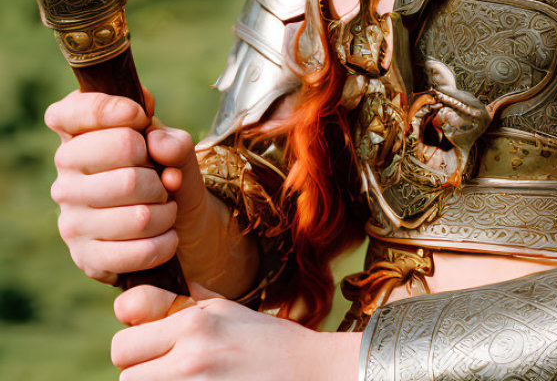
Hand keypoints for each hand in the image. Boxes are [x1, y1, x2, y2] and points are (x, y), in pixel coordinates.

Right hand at [46, 90, 209, 284]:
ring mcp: (71, 219)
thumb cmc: (170, 177)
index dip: (106, 109)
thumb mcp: (179, 151)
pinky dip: (165, 243)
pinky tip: (166, 235)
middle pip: (123, 151)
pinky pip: (136, 251)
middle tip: (162, 180)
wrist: (184, 228)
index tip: (139, 115)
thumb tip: (156, 143)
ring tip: (166, 209)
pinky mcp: (85, 257)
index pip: (69, 113)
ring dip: (167, 211)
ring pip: (138, 210)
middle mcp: (66, 178)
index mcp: (80, 141)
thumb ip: (173, 140)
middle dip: (158, 167)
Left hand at [112, 285, 360, 380]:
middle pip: (126, 374)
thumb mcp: (228, 310)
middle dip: (143, 374)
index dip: (136, 348)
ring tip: (190, 380)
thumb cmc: (270, 342)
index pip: (124, 341)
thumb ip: (183, 303)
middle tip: (172, 372)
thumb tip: (132, 303)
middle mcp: (192, 354)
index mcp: (196, 322)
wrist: (313, 372)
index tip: (150, 351)